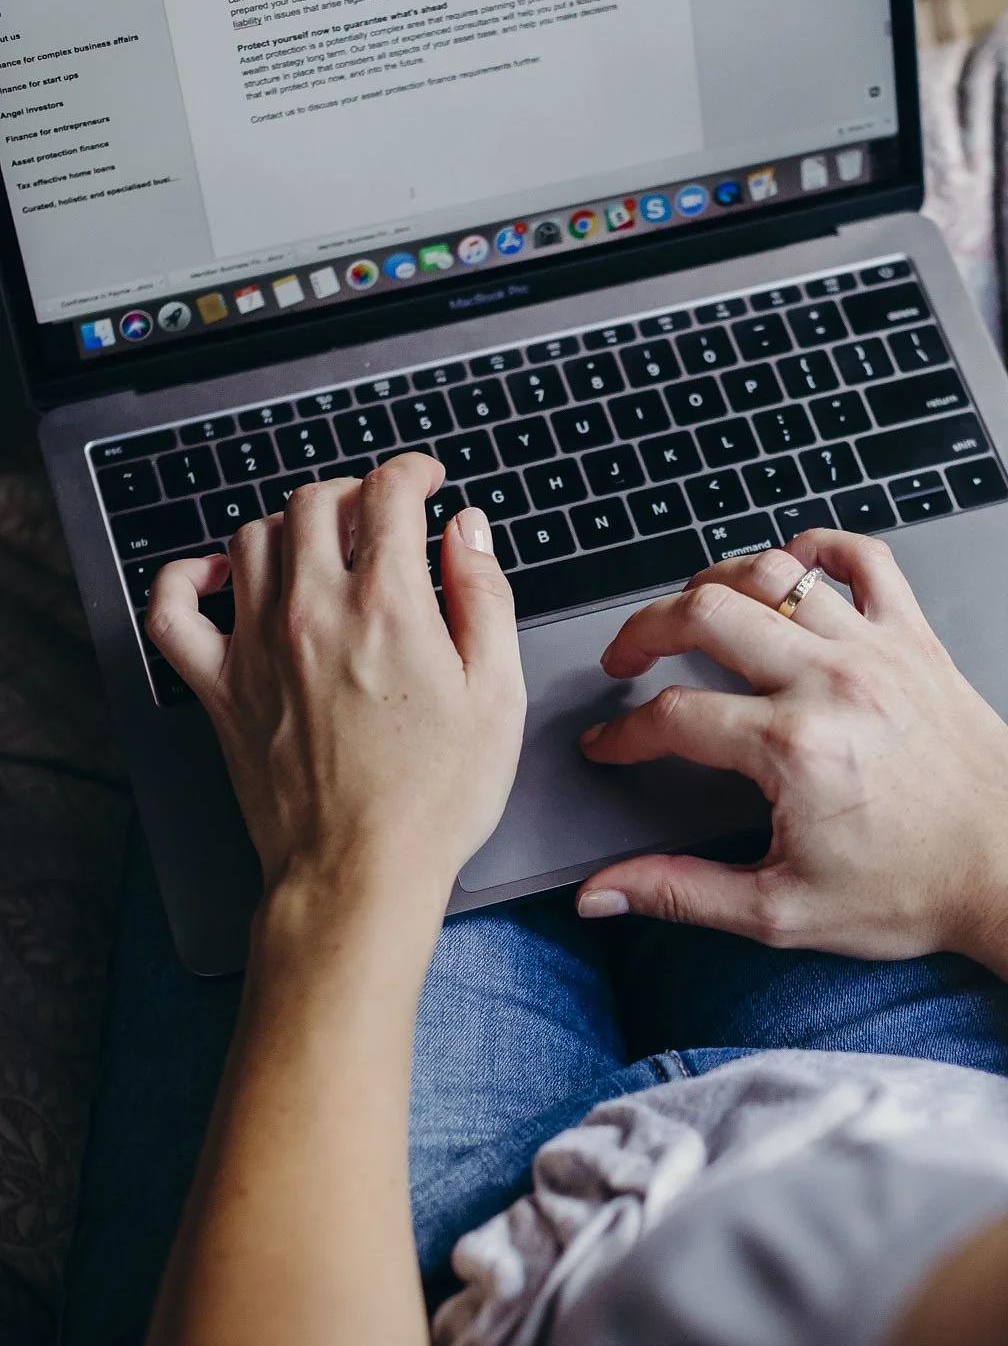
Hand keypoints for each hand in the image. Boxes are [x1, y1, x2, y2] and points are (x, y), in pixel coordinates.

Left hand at [145, 456, 524, 955]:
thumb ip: (483, 596)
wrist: (360, 872)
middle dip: (353, 491)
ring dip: (289, 524)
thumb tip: (467, 530)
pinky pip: (173, 609)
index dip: (412, 473)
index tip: (424, 482)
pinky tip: (217, 576)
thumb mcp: (496, 693)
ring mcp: (257, 646)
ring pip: (253, 538)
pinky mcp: (220, 687)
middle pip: (314, 502)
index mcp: (388, 606)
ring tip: (319, 543)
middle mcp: (314, 611)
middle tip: (377, 513)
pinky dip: (187, 577)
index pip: (387, 493)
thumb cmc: (435, 797)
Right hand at [575, 533, 1007, 964]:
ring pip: (773, 574)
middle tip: (627, 659)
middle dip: (644, 631)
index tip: (611, 746)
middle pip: (704, 614)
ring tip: (691, 612)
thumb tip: (602, 893)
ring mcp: (877, 651)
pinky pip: (867, 560)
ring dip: (715, 583)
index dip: (625, 731)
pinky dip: (821, 547)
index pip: (672, 715)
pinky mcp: (917, 641)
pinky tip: (792, 565)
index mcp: (792, 749)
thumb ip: (680, 893)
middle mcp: (831, 683)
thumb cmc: (911, 894)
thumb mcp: (781, 911)